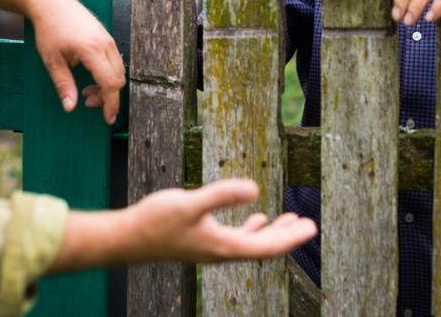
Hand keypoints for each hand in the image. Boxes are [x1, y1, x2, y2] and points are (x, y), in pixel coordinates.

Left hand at [29, 0, 124, 123]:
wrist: (51, 2)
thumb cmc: (49, 29)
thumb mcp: (52, 60)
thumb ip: (63, 84)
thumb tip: (70, 107)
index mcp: (92, 50)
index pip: (110, 83)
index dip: (110, 104)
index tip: (107, 118)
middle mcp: (105, 44)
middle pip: (118, 79)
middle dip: (107, 96)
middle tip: (87, 101)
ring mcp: (108, 39)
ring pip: (119, 70)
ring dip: (107, 86)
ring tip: (86, 91)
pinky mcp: (106, 37)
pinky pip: (115, 61)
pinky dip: (107, 74)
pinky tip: (90, 77)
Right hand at [126, 179, 317, 262]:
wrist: (129, 238)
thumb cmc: (156, 220)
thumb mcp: (190, 203)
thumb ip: (222, 195)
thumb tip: (254, 188)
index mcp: (223, 246)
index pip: (266, 246)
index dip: (290, 237)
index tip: (311, 227)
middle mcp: (221, 252)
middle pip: (263, 248)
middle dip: (287, 236)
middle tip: (309, 225)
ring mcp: (212, 248)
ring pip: (251, 244)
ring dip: (272, 233)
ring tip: (290, 221)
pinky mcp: (202, 241)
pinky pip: (236, 239)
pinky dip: (251, 230)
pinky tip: (257, 219)